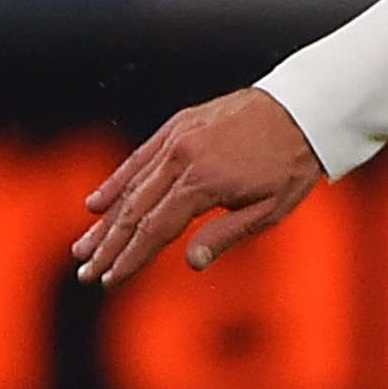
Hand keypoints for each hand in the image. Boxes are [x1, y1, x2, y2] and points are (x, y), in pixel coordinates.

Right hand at [73, 89, 322, 286]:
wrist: (305, 108)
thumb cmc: (293, 164)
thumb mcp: (271, 209)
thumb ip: (227, 234)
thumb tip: (191, 263)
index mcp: (203, 184)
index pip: (155, 230)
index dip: (130, 258)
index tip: (109, 280)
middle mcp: (181, 159)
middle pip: (134, 211)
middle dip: (108, 246)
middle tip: (85, 272)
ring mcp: (176, 139)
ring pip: (131, 186)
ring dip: (105, 220)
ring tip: (83, 248)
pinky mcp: (178, 125)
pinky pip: (140, 158)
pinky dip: (117, 182)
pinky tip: (96, 204)